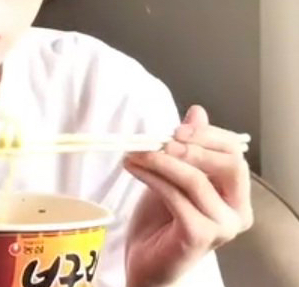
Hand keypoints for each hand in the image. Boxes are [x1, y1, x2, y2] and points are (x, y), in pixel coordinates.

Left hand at [122, 105, 252, 286]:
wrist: (146, 260)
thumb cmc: (162, 218)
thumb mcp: (174, 173)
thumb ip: (188, 145)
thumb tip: (197, 111)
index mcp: (236, 195)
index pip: (235, 154)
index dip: (208, 135)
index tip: (177, 127)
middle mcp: (237, 213)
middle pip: (227, 165)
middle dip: (191, 146)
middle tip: (159, 140)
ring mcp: (221, 228)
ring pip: (195, 179)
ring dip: (160, 159)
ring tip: (134, 152)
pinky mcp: (198, 237)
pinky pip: (175, 196)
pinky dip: (152, 176)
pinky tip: (133, 167)